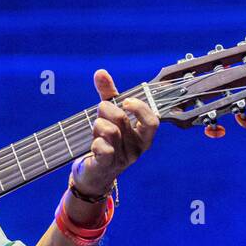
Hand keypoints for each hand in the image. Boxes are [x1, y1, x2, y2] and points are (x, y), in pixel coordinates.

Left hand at [70, 69, 159, 197]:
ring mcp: (123, 159)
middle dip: (105, 109)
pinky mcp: (107, 166)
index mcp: (143, 136)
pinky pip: (103, 148)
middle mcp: (137, 148)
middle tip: (99, 113)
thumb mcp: (109, 117)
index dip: (139, 108)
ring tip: (95, 130)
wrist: (93, 173)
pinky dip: (95, 141)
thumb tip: (100, 72)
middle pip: (121, 119)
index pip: (152, 121)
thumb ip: (108, 95)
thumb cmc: (106, 141)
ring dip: (97, 125)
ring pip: (109, 130)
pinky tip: (94, 144)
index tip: (125, 101)